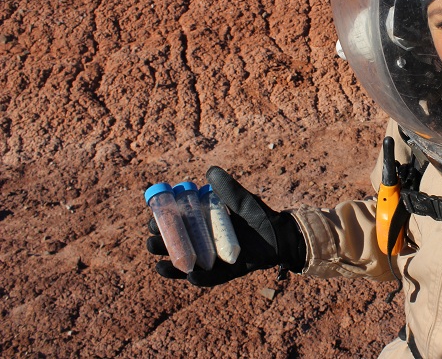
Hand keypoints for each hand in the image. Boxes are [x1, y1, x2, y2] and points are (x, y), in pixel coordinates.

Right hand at [146, 166, 305, 286]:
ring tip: (160, 265)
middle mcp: (206, 246)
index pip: (178, 226)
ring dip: (174, 267)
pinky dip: (202, 278)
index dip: (163, 224)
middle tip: (151, 241)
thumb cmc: (258, 216)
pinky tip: (190, 276)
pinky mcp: (230, 273)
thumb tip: (210, 170)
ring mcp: (216, 261)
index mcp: (203, 227)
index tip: (152, 219)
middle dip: (163, 246)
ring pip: (190, 266)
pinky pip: (213, 279)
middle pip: (179, 247)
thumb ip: (227, 188)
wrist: (281, 234)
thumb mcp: (241, 200)